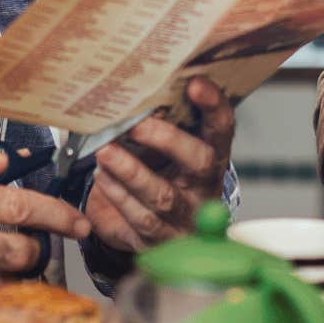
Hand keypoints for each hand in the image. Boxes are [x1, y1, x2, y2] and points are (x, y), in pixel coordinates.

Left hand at [88, 77, 234, 252]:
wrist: (165, 232)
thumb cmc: (163, 178)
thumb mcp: (172, 152)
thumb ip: (165, 125)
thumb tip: (134, 87)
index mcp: (214, 157)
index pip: (222, 128)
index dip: (213, 106)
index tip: (195, 83)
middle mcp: (206, 187)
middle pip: (198, 162)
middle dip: (166, 140)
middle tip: (133, 124)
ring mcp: (186, 217)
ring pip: (162, 196)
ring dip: (131, 172)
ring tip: (105, 150)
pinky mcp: (161, 239)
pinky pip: (139, 218)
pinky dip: (117, 195)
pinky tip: (102, 177)